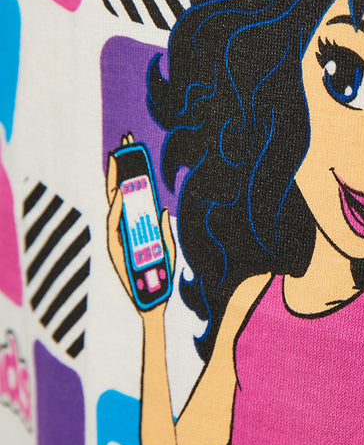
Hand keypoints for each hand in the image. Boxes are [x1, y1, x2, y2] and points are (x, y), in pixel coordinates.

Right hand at [106, 133, 175, 314]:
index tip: (132, 149)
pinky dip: (117, 209)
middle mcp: (123, 229)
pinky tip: (121, 194)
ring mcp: (117, 238)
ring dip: (116, 181)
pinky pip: (114, 225)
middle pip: (119, 193)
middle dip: (121, 167)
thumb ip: (163, 230)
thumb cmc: (160, 276)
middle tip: (124, 143)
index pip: (130, 194)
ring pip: (113, 205)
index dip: (131, 173)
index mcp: (134, 226)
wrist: (154, 301)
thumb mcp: (167, 248)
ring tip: (119, 160)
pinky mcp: (115, 249)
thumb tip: (162, 210)